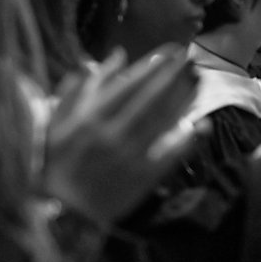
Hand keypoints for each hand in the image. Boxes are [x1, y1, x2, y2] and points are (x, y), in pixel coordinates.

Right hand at [44, 46, 200, 226]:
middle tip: (192, 58)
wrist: (65, 210)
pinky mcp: (143, 177)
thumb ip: (84, 87)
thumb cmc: (59, 161)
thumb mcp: (60, 122)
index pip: (128, 85)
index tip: (171, 51)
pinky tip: (201, 123)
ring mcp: (129, 156)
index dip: (152, 66)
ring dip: (184, 99)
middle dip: (173, 76)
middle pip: (150, 99)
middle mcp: (112, 134)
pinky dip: (186, 139)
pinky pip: (170, 154)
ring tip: (200, 81)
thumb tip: (114, 57)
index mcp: (89, 120)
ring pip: (163, 122)